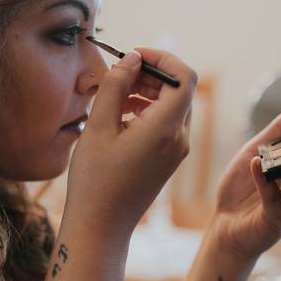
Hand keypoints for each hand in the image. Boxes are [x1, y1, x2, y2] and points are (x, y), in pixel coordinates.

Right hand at [65, 47, 197, 240]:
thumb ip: (115, 87)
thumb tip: (132, 59)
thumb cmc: (95, 180)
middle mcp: (179, 138)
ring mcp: (176, 150)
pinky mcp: (168, 159)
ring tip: (114, 96)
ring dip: (147, 92)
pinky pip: (166, 124)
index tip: (133, 55)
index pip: (184, 76)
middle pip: (179, 89)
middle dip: (150, 74)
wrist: (101, 225)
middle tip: (118, 75)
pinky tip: (120, 117)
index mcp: (165, 128)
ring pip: (172, 106)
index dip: (162, 57)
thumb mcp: (98, 127)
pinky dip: (147, 111)